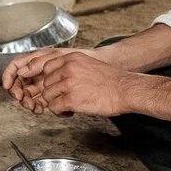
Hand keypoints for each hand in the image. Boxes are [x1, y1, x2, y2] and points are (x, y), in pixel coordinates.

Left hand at [2, 47, 128, 116]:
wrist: (125, 89)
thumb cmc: (111, 80)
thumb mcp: (88, 64)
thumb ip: (72, 67)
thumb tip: (57, 77)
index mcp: (72, 58)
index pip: (47, 68)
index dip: (50, 80)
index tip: (57, 87)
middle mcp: (68, 68)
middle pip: (45, 83)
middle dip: (53, 93)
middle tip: (64, 99)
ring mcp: (68, 84)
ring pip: (47, 96)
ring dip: (55, 103)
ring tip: (67, 106)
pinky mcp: (71, 99)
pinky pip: (53, 107)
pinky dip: (59, 112)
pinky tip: (70, 112)